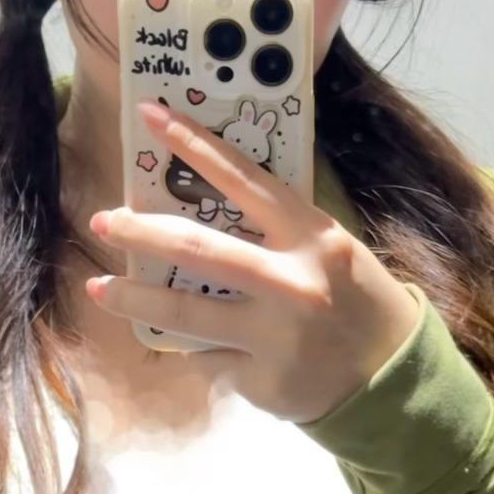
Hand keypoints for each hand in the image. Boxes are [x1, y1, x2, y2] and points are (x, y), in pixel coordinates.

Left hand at [85, 99, 424, 425]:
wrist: (392, 377)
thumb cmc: (355, 303)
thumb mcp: (328, 253)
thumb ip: (276, 235)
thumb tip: (199, 214)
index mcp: (311, 236)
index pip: (244, 179)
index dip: (194, 144)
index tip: (150, 117)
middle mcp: (291, 282)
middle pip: (197, 246)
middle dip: (140, 231)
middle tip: (103, 221)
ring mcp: (274, 334)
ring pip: (183, 312)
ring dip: (134, 298)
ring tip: (101, 289)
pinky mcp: (260, 377)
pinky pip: (209, 357)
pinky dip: (201, 350)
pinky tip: (213, 351)